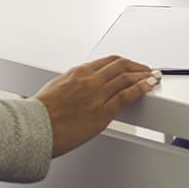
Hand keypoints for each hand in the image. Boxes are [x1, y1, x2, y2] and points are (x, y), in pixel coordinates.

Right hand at [34, 55, 158, 157]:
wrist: (34, 128)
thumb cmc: (39, 113)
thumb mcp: (54, 88)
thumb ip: (69, 84)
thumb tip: (74, 86)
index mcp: (78, 72)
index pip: (108, 61)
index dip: (124, 62)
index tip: (131, 64)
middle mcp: (90, 79)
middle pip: (121, 66)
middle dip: (137, 66)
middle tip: (146, 68)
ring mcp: (97, 94)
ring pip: (126, 78)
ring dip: (143, 75)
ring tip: (153, 76)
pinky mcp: (102, 112)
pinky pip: (126, 95)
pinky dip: (141, 88)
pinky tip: (149, 86)